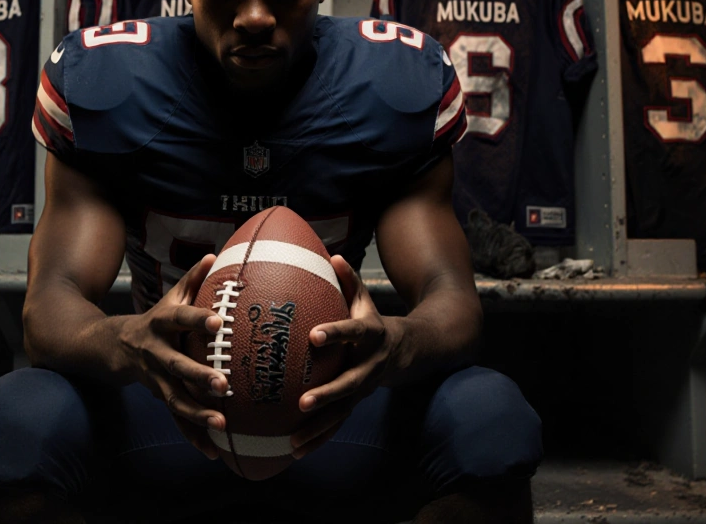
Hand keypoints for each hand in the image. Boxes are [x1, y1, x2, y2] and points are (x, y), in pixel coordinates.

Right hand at [118, 254, 230, 458]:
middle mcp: (155, 353)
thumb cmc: (153, 320)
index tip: (218, 321)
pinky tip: (213, 452)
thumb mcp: (169, 298)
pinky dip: (193, 436)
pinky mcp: (158, 397)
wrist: (107, 347)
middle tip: (223, 384)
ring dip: (197, 413)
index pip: (180, 318)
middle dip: (199, 376)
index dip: (198, 319)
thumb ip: (192, 280)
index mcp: (160, 324)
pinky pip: (176, 419)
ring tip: (222, 425)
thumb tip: (215, 255)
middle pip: (177, 365)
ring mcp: (154, 378)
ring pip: (175, 398)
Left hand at [290, 255, 402, 459]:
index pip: (353, 333)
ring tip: (294, 439)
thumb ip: (348, 280)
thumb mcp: (366, 300)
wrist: (412, 352)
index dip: (335, 333)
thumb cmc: (375, 322)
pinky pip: (338, 424)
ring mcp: (364, 388)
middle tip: (303, 402)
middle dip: (327, 394)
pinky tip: (295, 452)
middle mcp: (369, 365)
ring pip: (343, 411)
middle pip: (349, 383)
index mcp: (371, 336)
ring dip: (319, 427)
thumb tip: (331, 254)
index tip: (313, 336)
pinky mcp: (357, 404)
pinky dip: (318, 438)